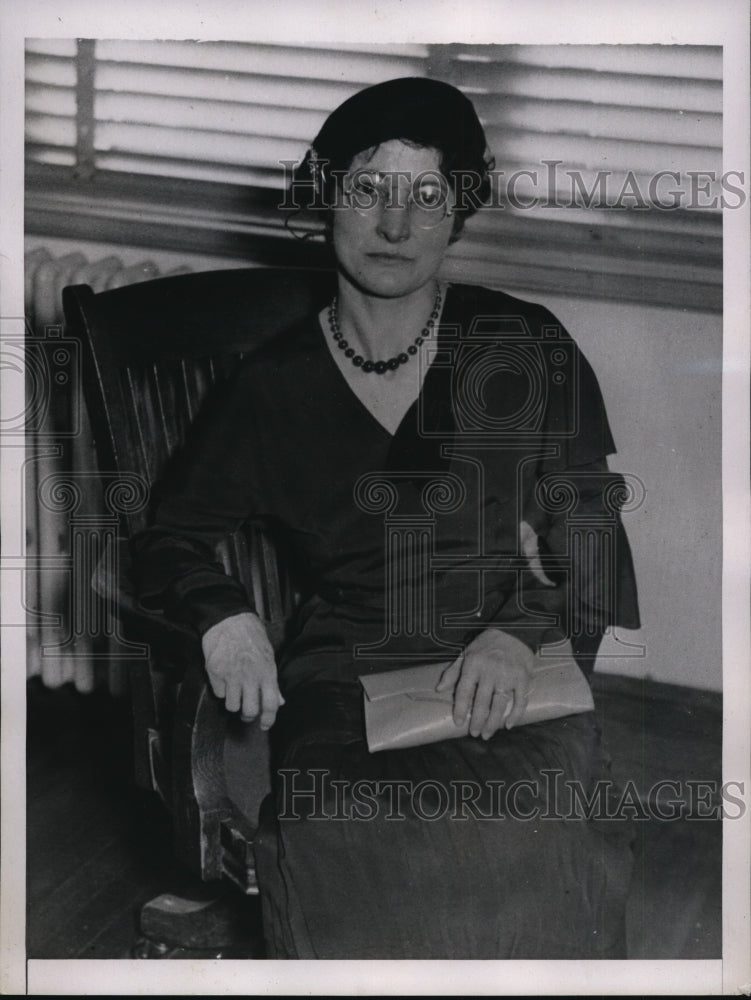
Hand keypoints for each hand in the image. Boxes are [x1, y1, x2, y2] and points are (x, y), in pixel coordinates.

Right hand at [201, 611, 283, 728]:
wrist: (229, 620)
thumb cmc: (251, 635)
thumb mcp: (268, 655)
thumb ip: (272, 680)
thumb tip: (279, 700)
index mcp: (266, 671)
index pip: (271, 704)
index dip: (268, 719)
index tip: (264, 724)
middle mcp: (249, 676)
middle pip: (249, 710)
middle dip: (248, 716)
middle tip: (247, 712)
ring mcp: (231, 675)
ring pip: (231, 706)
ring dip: (234, 703)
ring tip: (236, 694)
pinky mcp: (215, 673)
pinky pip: (219, 693)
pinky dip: (222, 691)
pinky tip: (225, 680)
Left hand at [436, 628, 533, 739]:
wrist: (514, 631)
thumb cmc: (487, 644)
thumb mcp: (466, 653)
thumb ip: (453, 672)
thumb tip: (439, 689)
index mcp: (473, 664)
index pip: (464, 692)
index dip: (460, 709)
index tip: (458, 723)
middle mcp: (490, 671)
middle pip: (481, 702)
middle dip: (476, 721)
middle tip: (474, 733)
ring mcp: (508, 676)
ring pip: (499, 705)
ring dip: (493, 723)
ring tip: (486, 734)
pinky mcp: (523, 678)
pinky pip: (520, 701)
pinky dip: (515, 715)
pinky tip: (508, 725)